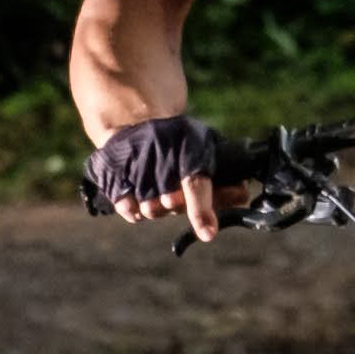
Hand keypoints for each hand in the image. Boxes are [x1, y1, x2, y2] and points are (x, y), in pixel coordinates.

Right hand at [80, 115, 225, 242]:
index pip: (195, 184)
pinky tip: (135, 191)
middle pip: (172, 205)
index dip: (201, 209)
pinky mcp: (113, 176)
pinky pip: (129, 210)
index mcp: (188, 144)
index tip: (207, 233)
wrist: (135, 120)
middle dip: (177, 205)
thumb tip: (242, 195)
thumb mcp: (207, 148)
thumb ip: (225, 175)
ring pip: (151, 211)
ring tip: (155, 184)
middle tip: (173, 191)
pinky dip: (133, 207)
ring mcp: (135, 165)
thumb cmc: (181, 142)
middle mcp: (160, 153)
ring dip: (156, 206)